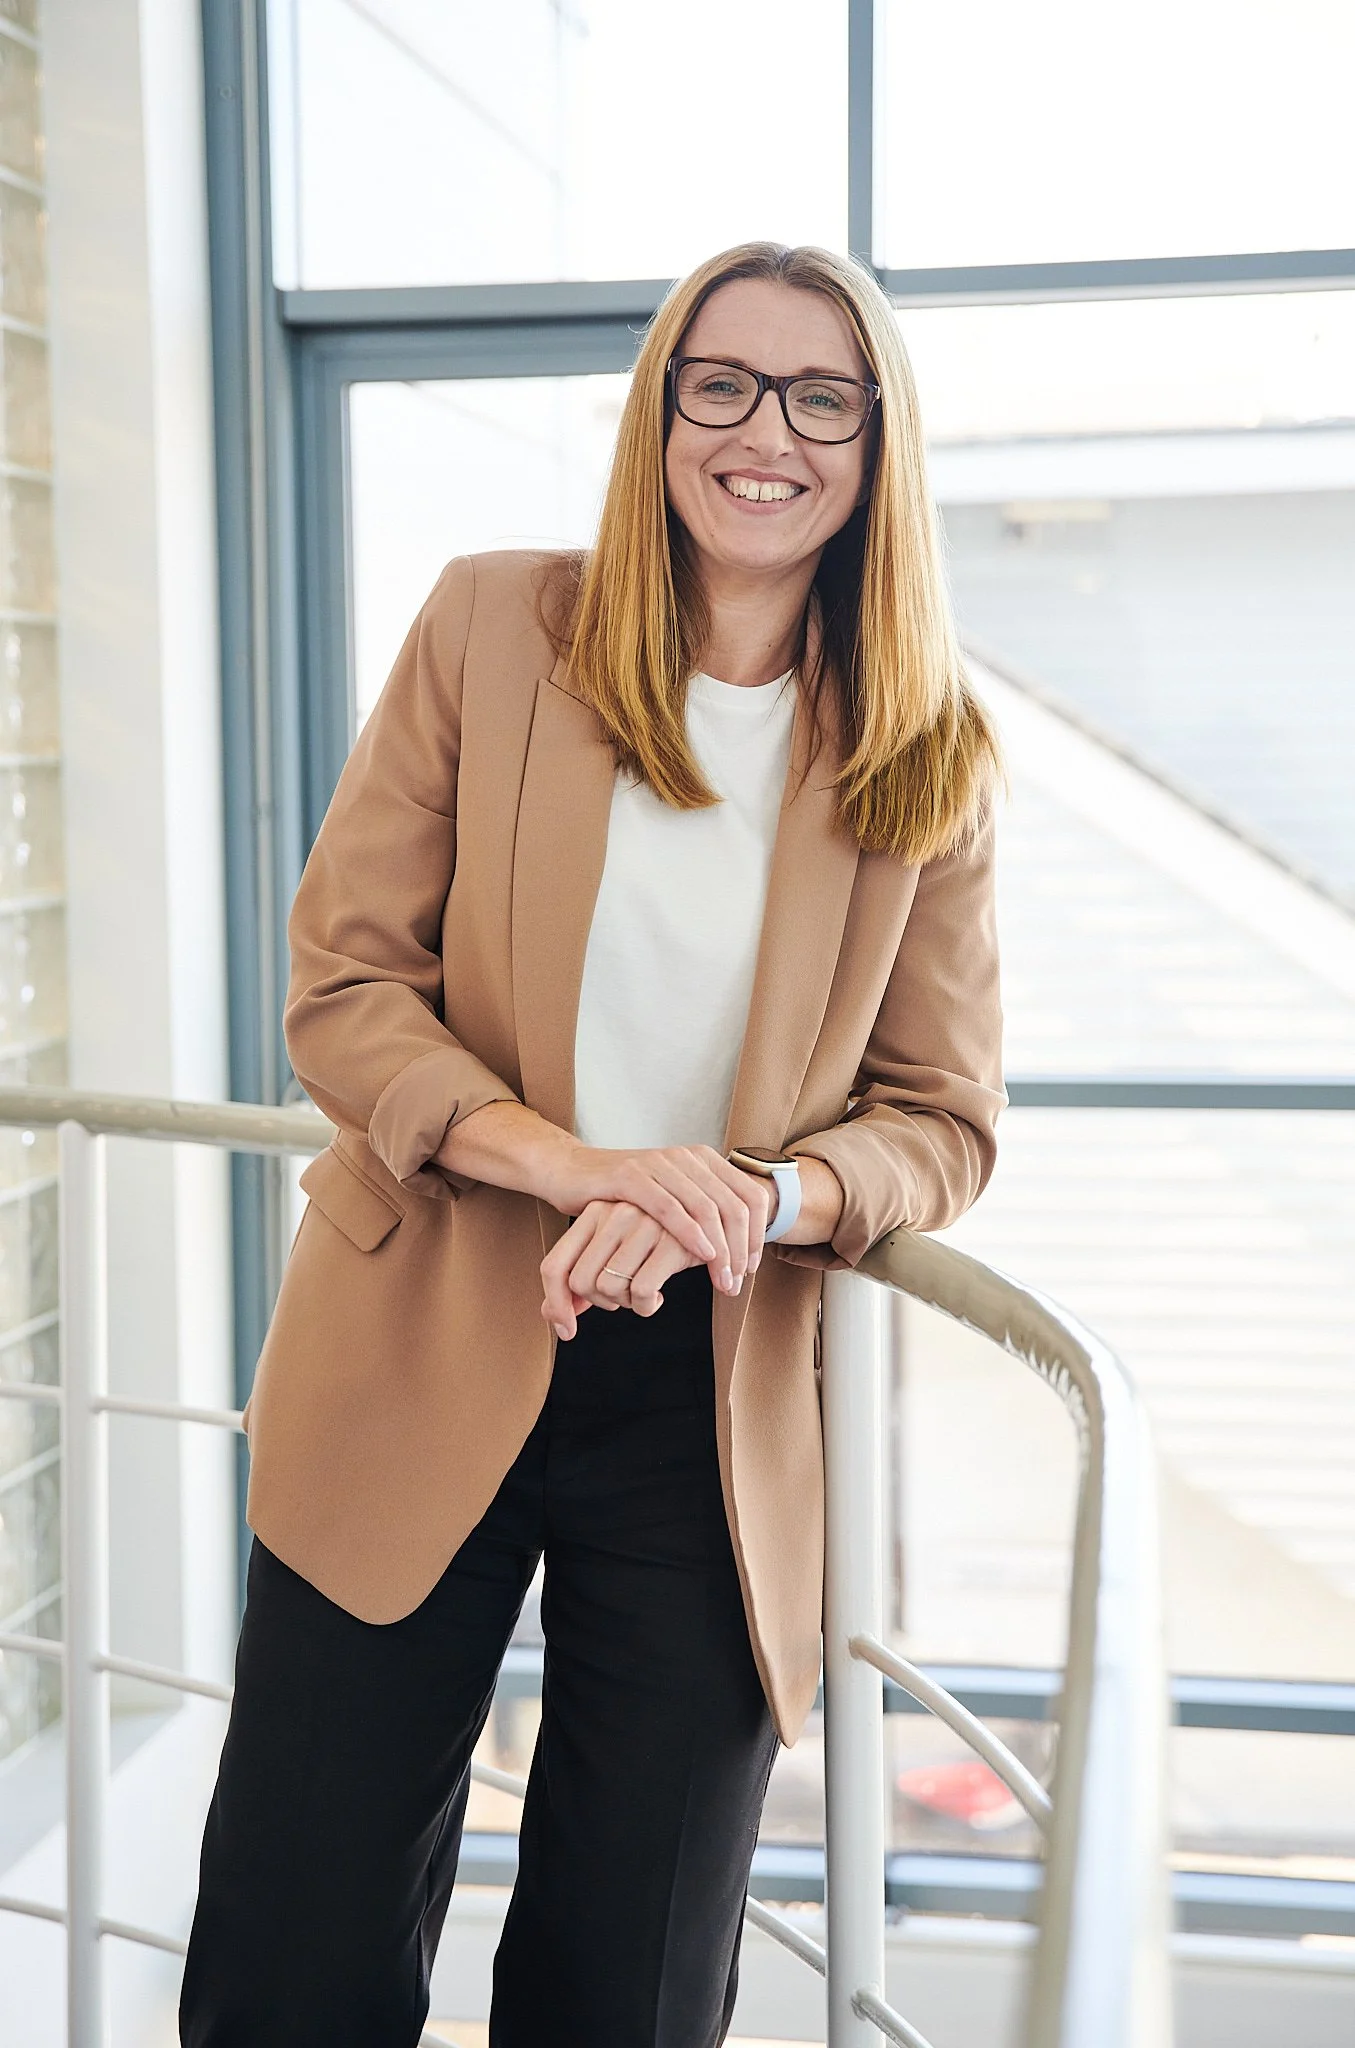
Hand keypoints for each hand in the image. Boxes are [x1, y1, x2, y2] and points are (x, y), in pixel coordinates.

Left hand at [540, 1200, 698, 1338]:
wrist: (714, 1214)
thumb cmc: (658, 1236)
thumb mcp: (617, 1249)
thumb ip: (583, 1277)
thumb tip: (554, 1318)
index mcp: (594, 1213)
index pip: (554, 1267)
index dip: (556, 1304)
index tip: (568, 1330)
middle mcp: (614, 1213)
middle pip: (581, 1283)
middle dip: (601, 1303)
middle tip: (624, 1299)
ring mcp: (644, 1224)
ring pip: (608, 1288)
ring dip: (627, 1304)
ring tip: (645, 1293)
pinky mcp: (673, 1241)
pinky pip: (641, 1292)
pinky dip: (646, 1306)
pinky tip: (659, 1296)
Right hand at [544, 1142, 773, 1295]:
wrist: (572, 1171)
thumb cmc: (625, 1194)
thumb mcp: (672, 1197)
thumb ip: (702, 1210)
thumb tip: (739, 1244)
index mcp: (702, 1158)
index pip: (750, 1195)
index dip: (758, 1234)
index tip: (751, 1268)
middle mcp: (685, 1157)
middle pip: (734, 1206)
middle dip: (741, 1250)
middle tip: (738, 1282)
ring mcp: (659, 1164)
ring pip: (706, 1208)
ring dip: (721, 1250)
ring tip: (723, 1280)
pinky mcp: (631, 1176)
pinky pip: (670, 1208)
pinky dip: (691, 1234)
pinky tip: (702, 1256)